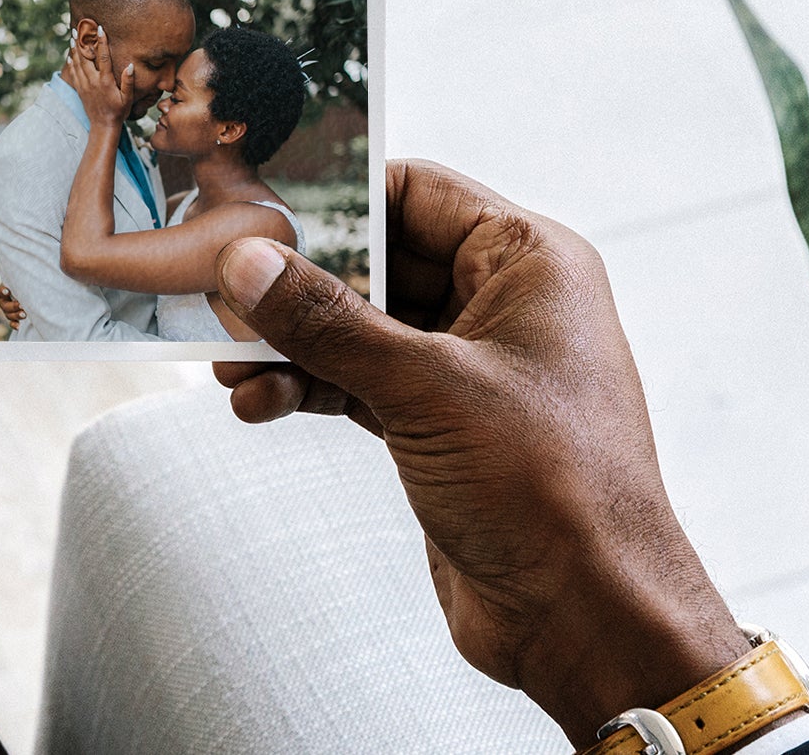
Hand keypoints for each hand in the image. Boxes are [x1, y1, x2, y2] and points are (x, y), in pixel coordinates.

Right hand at [0, 284, 25, 330]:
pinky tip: (18, 327)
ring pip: (9, 315)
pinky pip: (12, 323)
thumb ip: (22, 281)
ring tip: (24, 314)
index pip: (0, 292)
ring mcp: (7, 311)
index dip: (3, 292)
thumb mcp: (22, 281)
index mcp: (3, 292)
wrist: (29, 292)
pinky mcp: (13, 318)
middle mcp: (4, 302)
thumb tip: (29, 271)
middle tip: (21, 305)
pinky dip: (14, 325)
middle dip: (13, 306)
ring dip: (16, 315)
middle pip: (5, 306)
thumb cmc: (25, 284)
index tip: (7, 291)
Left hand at [63, 25, 132, 127]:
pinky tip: (70, 56)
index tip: (100, 29)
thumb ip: (128, 82)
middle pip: (85, 57)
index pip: (103, 57)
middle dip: (81, 42)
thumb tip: (130, 65)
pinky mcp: (80, 90)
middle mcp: (92, 81)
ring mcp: (84, 86)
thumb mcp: (128, 98)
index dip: (102, 42)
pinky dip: (71, 63)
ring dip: (74, 50)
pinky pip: (73, 74)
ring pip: (77, 64)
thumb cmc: (118, 112)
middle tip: (77, 29)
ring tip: (71, 37)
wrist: (103, 126)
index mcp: (105, 81)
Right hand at [211, 159, 746, 741]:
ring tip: (227, 364)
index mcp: (528, 264)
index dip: (339, 196)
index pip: (418, 191)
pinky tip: (258, 404)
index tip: (261, 206)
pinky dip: (309, 389)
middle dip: (299, 282)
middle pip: (378, 261)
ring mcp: (469, 370)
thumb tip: (249, 265)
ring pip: (360, 330)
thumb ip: (329, 323)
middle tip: (223, 290)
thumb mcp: (425, 389)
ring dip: (292, 345)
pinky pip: (360, 384)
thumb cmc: (549, 489)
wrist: (586, 617)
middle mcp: (502, 306)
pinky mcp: (440, 427)